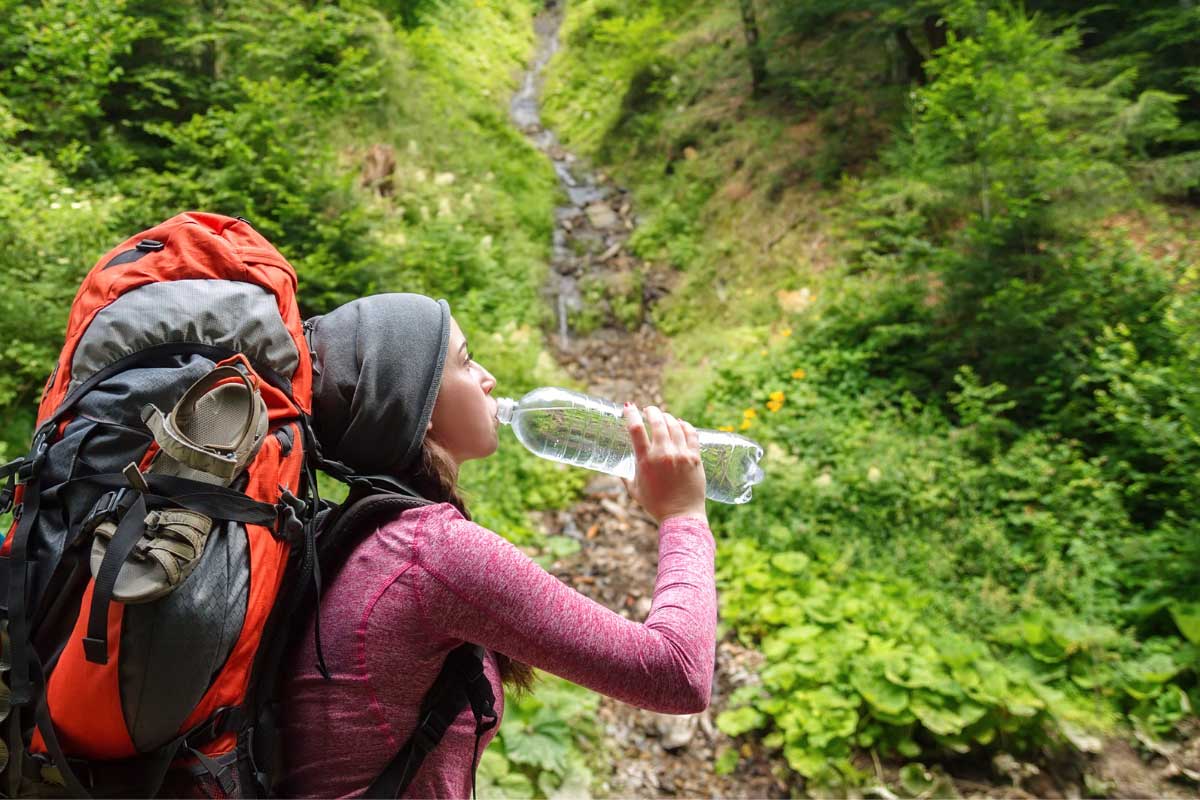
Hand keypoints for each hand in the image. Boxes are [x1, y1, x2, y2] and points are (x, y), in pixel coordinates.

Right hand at [621, 403, 706, 523]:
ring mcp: (681, 454)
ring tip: (663, 417)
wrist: (681, 516)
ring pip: (674, 425)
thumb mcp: (634, 490)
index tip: (628, 407)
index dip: (630, 414)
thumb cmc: (655, 505)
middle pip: (657, 421)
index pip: (636, 429)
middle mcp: (663, 454)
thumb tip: (619, 468)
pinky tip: (680, 423)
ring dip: (667, 417)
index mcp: (646, 460)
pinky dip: (685, 425)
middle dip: (651, 411)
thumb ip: (626, 476)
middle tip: (648, 410)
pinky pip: (691, 434)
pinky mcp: (695, 458)